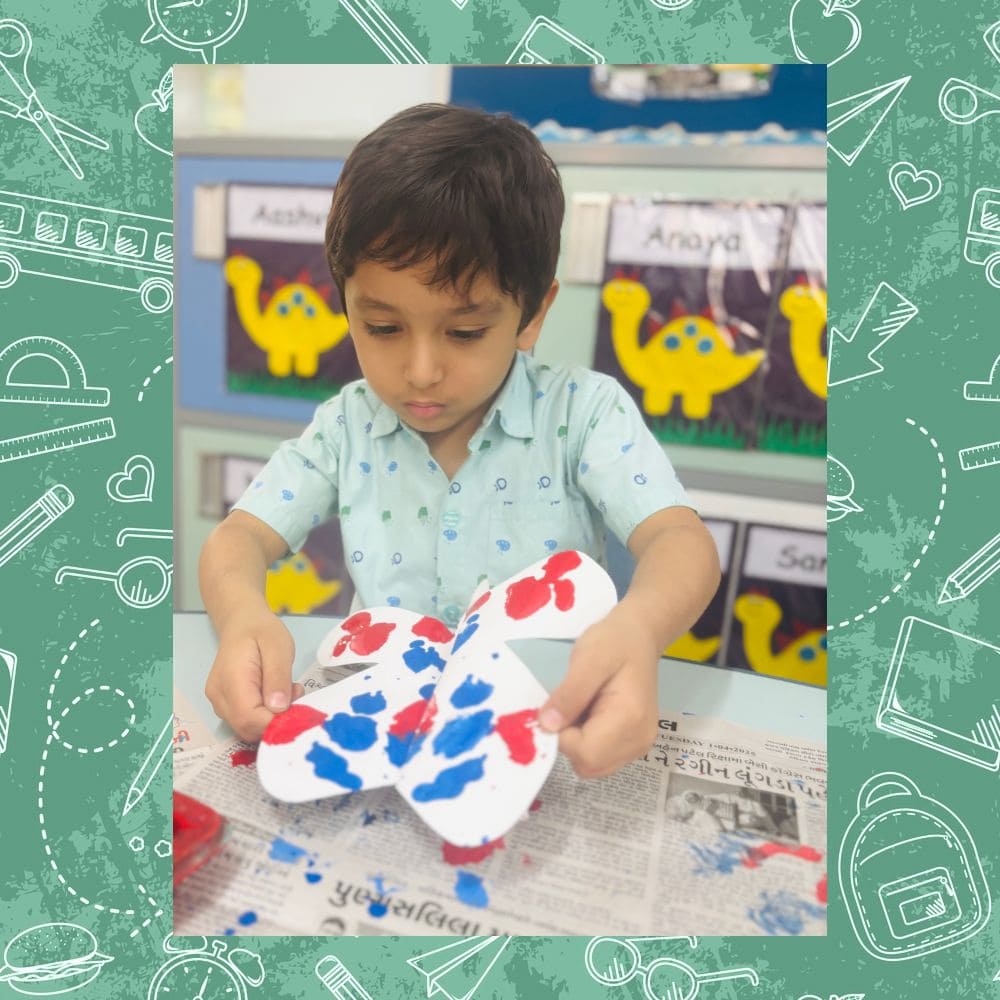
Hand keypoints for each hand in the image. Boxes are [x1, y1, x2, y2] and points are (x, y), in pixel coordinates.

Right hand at [204, 610, 304, 741]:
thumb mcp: (278, 647)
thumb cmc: (261, 631)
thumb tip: (278, 708)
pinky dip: (264, 715)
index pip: (249, 718)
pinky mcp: (224, 704)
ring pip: (247, 727)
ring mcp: (219, 702)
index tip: (297, 707)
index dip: (275, 722)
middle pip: (247, 728)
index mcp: (231, 680)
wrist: (242, 622)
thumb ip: (278, 677)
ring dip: (271, 718)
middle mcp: (219, 696)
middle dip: (276, 720)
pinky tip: (275, 695)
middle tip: (294, 694)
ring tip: (286, 690)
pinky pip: (245, 720)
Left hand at [538, 603, 660, 777]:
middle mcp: (639, 741)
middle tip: (571, 705)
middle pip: (589, 765)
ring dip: (577, 743)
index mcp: (630, 719)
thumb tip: (546, 726)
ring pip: (592, 765)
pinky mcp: (632, 745)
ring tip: (583, 707)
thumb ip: (568, 694)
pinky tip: (589, 715)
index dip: (562, 735)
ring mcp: (638, 746)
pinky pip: (600, 758)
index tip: (560, 706)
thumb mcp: (587, 659)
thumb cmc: (613, 643)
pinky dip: (587, 742)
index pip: (585, 753)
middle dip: (569, 741)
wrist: (639, 637)